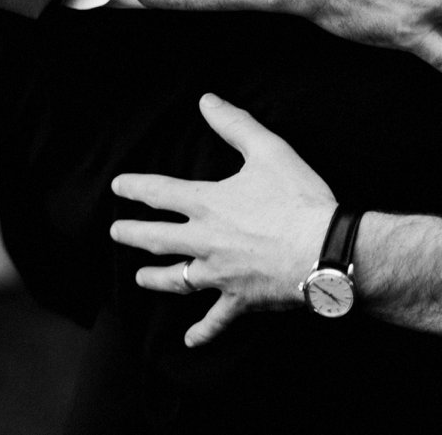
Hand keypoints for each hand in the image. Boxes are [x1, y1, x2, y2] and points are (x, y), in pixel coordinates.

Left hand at [111, 94, 334, 347]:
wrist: (326, 251)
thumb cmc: (299, 199)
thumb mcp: (268, 151)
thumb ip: (235, 124)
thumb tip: (207, 100)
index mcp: (209, 204)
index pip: (160, 193)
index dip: (136, 188)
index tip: (118, 186)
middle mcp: (205, 241)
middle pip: (157, 239)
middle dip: (133, 235)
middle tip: (115, 233)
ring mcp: (220, 275)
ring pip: (177, 280)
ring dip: (156, 279)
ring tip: (139, 278)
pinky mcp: (240, 301)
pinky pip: (215, 320)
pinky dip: (202, 331)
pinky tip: (189, 341)